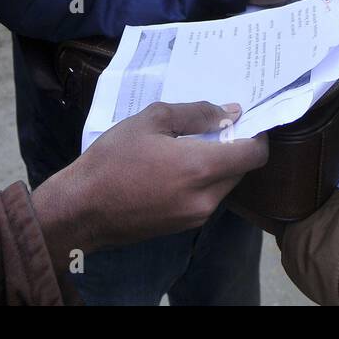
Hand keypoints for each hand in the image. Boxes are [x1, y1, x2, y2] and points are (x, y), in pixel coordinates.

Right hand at [30, 101, 267, 271]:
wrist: (82, 208)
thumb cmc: (113, 159)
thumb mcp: (152, 121)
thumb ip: (196, 114)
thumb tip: (229, 111)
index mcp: (202, 169)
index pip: (254, 154)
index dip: (257, 134)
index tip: (244, 119)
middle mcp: (206, 198)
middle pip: (240, 169)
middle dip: (233, 147)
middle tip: (212, 127)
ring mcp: (195, 217)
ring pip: (223, 185)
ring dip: (216, 164)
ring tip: (188, 144)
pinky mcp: (183, 227)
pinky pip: (206, 198)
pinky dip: (201, 181)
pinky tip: (175, 167)